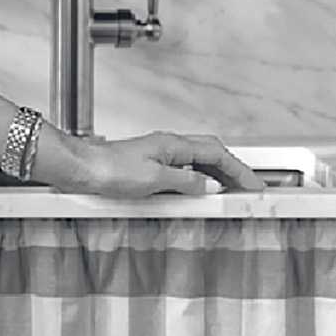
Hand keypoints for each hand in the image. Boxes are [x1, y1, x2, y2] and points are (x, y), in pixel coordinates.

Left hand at [59, 131, 266, 197]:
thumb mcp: (154, 179)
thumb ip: (186, 181)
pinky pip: (183, 169)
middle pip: (210, 152)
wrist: (81, 168)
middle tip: (247, 187)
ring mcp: (157, 154)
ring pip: (197, 160)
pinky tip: (198, 191)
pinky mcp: (147, 166)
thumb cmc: (109, 169)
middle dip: (232, 168)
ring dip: (216, 173)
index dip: (239, 169)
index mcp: (172, 144)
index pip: (216, 153)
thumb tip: (211, 185)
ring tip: (230, 191)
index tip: (254, 184)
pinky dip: (198, 178)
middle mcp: (167, 145)